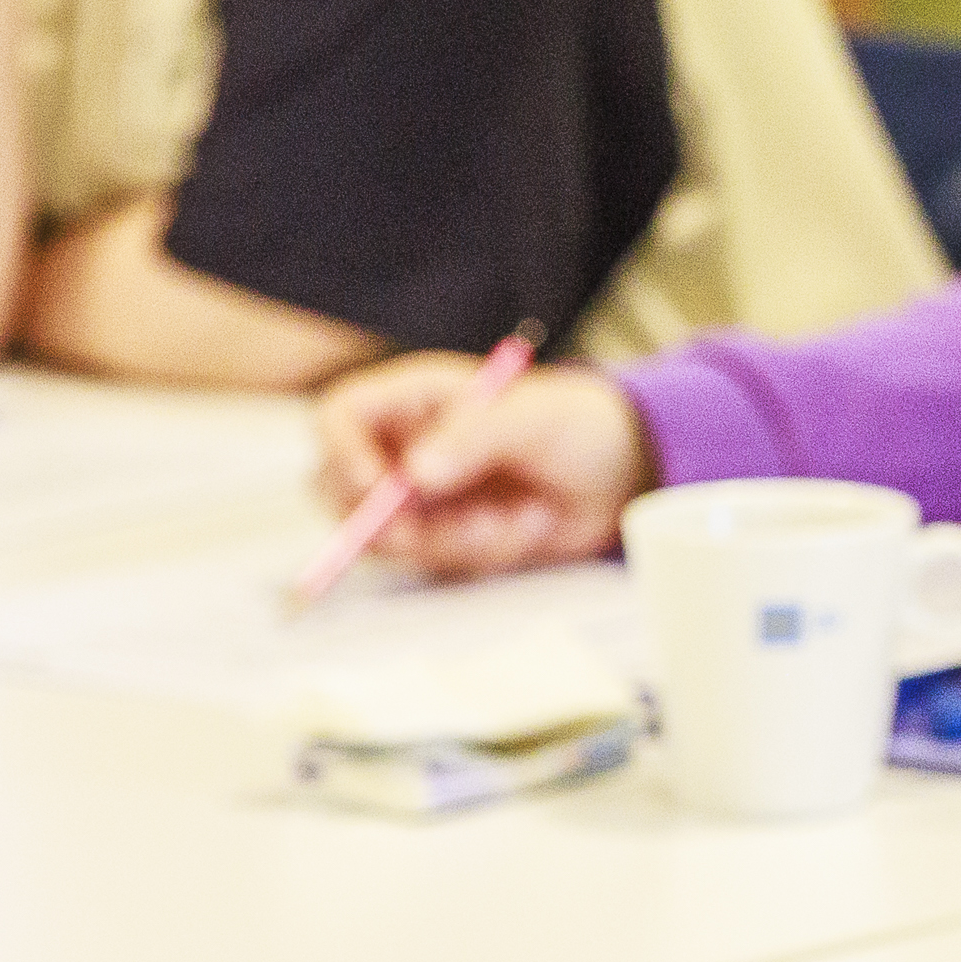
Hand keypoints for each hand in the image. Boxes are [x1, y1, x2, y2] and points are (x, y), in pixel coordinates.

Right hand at [311, 354, 652, 577]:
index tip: (377, 486)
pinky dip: (487, 551)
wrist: (621, 473)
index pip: (341, 417)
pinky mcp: (449, 537)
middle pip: (339, 490)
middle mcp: (406, 447)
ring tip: (518, 515)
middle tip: (427, 533)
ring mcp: (423, 497)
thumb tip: (415, 474)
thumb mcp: (533, 417)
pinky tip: (531, 522)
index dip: (342, 452)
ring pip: (391, 539)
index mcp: (414, 399)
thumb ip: (475, 436)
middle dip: (384, 521)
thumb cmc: (576, 423)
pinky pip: (441, 563)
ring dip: (454, 539)